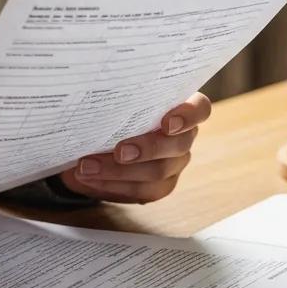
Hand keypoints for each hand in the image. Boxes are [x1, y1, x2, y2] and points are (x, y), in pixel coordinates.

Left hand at [58, 93, 211, 202]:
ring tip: (86, 167)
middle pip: (179, 145)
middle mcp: (184, 137)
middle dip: (148, 148)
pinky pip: (142, 191)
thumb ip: (118, 99)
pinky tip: (91, 178)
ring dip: (119, 171)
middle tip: (119, 151)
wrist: (102, 140)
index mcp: (181, 108)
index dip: (188, 116)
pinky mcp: (160, 186)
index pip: (199, 109)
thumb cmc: (115, 111)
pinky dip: (113, 185)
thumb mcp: (117, 100)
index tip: (167, 123)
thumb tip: (94, 96)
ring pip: (158, 172)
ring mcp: (175, 164)